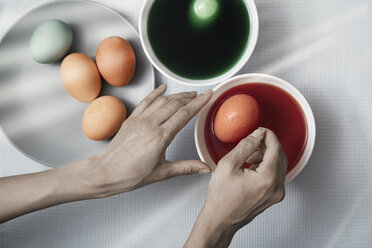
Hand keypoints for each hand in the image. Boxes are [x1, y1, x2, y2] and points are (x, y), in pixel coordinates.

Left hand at [93, 84, 212, 195]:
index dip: (198, 103)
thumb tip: (205, 168)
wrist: (106, 172)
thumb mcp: (163, 173)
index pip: (184, 114)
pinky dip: (156, 93)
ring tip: (188, 94)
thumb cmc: (131, 174)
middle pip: (175, 104)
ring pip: (162, 101)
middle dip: (190, 97)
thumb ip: (186, 167)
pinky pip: (146, 101)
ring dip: (177, 95)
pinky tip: (163, 88)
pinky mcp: (131, 119)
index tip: (207, 96)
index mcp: (160, 137)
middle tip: (201, 95)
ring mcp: (139, 120)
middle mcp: (150, 124)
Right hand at [185, 128, 286, 247]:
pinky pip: (275, 176)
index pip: (275, 148)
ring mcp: (276, 194)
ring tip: (249, 155)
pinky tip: (251, 166)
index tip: (260, 130)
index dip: (268, 135)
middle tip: (254, 140)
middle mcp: (277, 188)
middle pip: (280, 156)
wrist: (220, 221)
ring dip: (266, 156)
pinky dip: (266, 167)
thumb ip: (245, 146)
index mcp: (268, 178)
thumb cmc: (221, 199)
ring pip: (279, 166)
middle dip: (267, 145)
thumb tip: (256, 135)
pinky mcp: (272, 197)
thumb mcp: (228, 165)